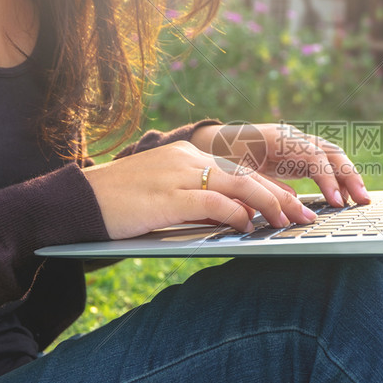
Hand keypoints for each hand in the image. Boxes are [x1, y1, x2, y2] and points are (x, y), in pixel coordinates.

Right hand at [82, 141, 316, 239]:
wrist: (78, 200)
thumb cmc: (119, 204)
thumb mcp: (164, 196)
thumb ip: (197, 202)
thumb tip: (233, 218)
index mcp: (187, 155)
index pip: (240, 170)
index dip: (270, 189)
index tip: (293, 205)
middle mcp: (187, 158)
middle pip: (247, 175)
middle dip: (281, 197)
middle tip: (304, 217)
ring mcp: (178, 174)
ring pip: (239, 185)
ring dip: (269, 205)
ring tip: (288, 223)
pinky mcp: (169, 195)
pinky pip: (214, 202)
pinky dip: (237, 214)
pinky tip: (249, 227)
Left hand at [191, 123, 370, 207]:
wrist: (216, 144)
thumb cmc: (223, 158)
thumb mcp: (237, 174)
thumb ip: (265, 187)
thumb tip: (294, 206)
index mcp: (277, 137)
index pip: (313, 155)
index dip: (328, 178)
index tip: (336, 201)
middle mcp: (293, 136)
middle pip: (331, 151)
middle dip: (349, 175)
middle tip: (361, 200)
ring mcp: (299, 143)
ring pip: (333, 155)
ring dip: (349, 177)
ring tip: (361, 200)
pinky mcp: (301, 154)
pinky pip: (326, 163)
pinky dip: (339, 178)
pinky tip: (346, 196)